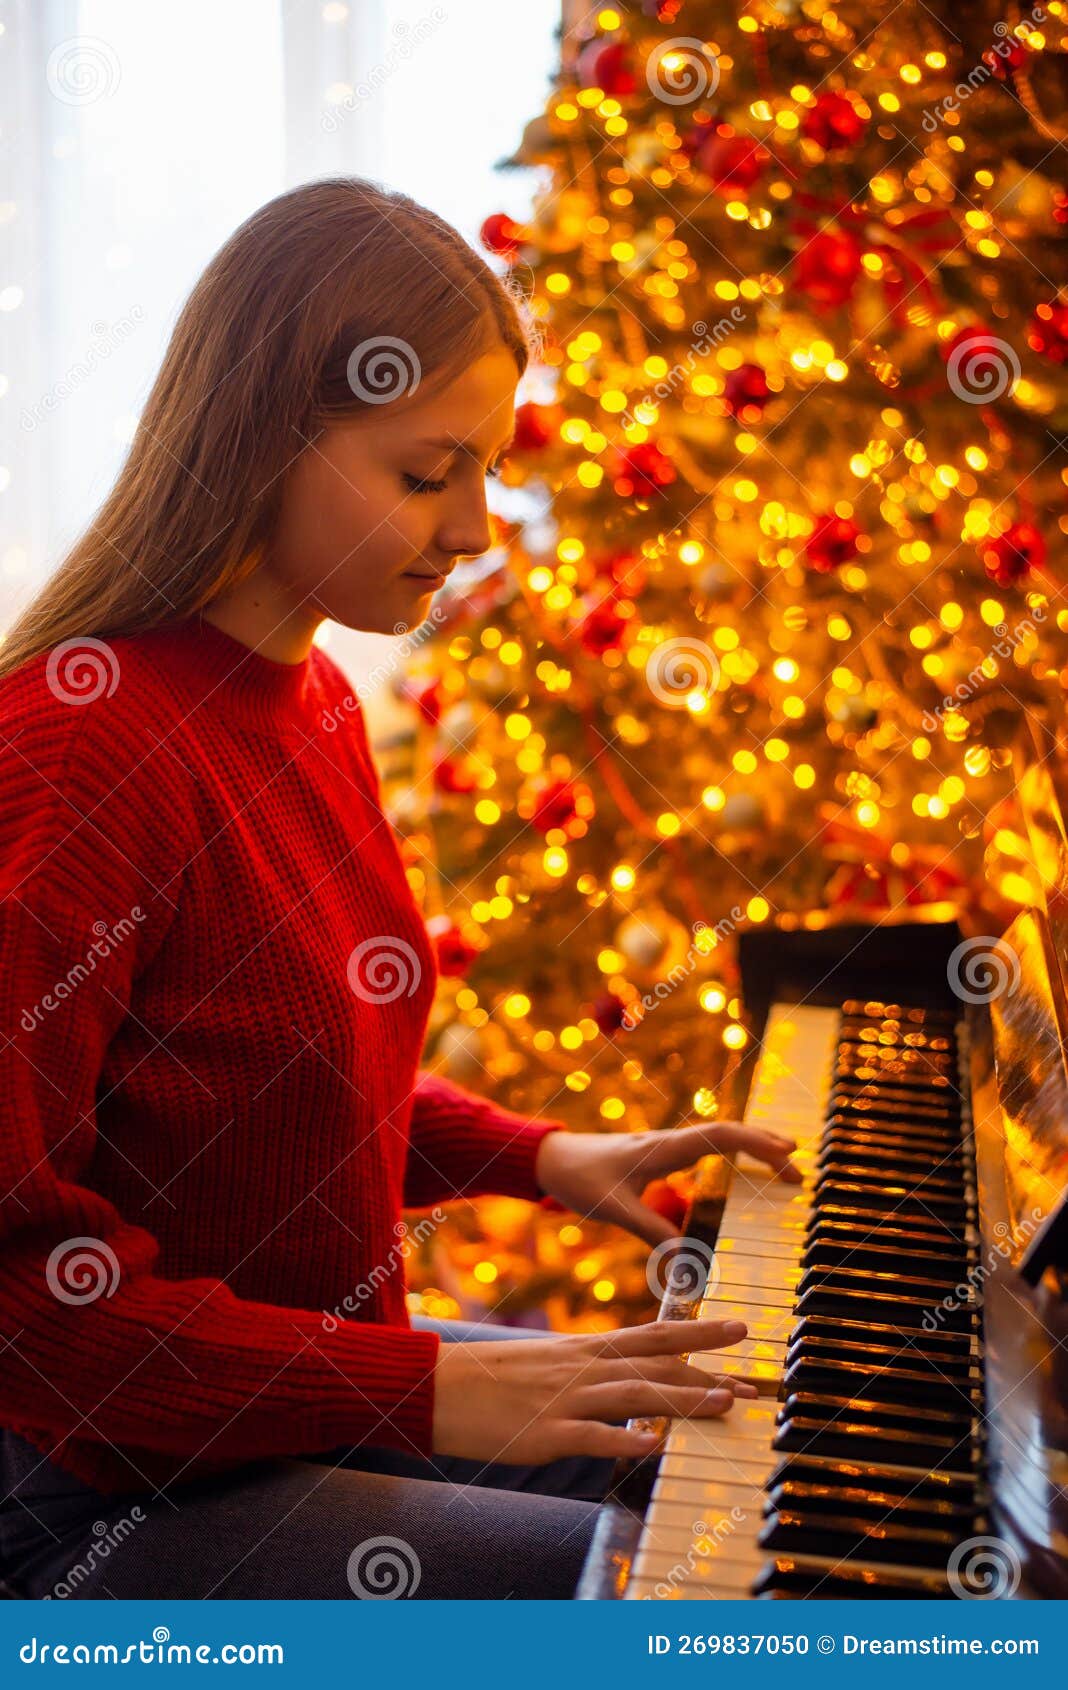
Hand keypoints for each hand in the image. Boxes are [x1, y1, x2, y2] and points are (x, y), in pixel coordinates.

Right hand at [431, 1316, 758, 1462]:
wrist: (438, 1386)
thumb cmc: (492, 1379)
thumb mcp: (548, 1363)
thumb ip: (590, 1370)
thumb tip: (629, 1383)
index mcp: (585, 1349)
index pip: (653, 1335)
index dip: (698, 1332)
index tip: (738, 1332)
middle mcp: (583, 1368)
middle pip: (655, 1361)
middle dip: (707, 1366)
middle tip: (751, 1375)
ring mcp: (566, 1399)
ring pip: (634, 1394)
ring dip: (682, 1399)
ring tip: (723, 1402)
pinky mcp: (546, 1433)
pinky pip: (591, 1437)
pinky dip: (623, 1440)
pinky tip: (652, 1446)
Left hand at [534, 1120, 800, 1247]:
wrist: (552, 1158)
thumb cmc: (579, 1178)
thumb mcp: (614, 1209)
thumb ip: (651, 1233)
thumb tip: (689, 1266)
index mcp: (664, 1148)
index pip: (721, 1135)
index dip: (757, 1142)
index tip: (788, 1155)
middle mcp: (670, 1142)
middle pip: (729, 1133)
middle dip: (766, 1146)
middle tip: (800, 1169)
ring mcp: (667, 1147)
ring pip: (720, 1139)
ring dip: (753, 1149)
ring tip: (786, 1166)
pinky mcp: (660, 1157)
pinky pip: (706, 1150)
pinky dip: (732, 1157)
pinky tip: (744, 1172)